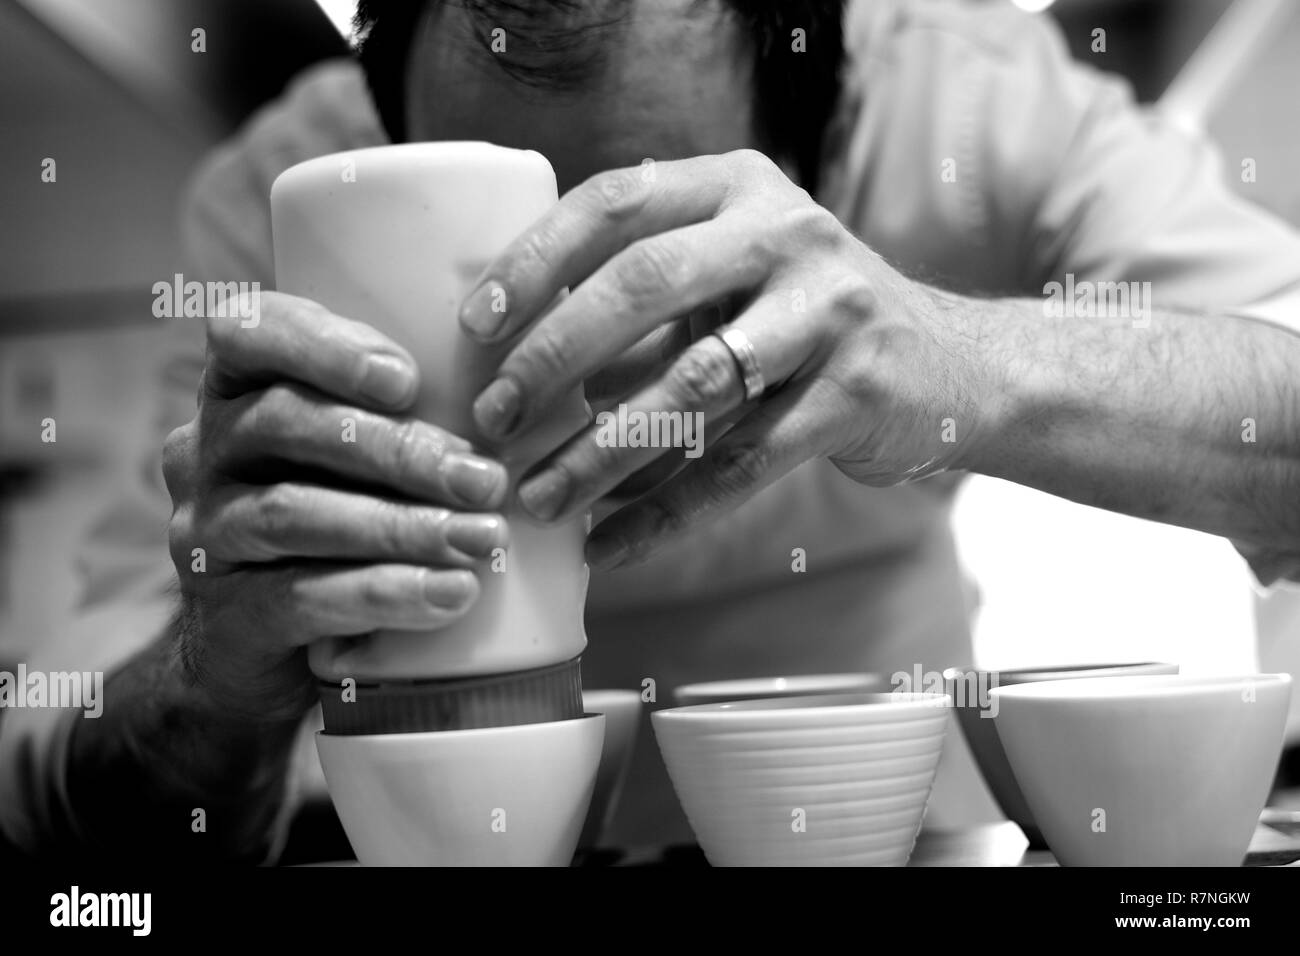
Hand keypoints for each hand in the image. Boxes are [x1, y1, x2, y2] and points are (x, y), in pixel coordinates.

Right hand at [163, 291, 508, 721]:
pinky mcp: (225, 616)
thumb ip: (403, 415)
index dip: (322, 346)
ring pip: (292, 513)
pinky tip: (449, 595)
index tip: (408, 379)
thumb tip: (515, 405)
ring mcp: (207, 534)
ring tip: (480, 538)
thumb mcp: (360, 455)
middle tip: (486, 480)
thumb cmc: (344, 519)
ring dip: (399, 526)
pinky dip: (382, 594)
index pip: (248, 331)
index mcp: (237, 388)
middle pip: (286, 424)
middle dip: (397, 450)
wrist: (271, 655)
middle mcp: (204, 451)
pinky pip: (299, 598)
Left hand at [458, 150, 995, 568]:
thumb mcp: (738, 271)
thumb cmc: (808, 319)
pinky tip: (611, 546)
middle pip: (645, 282)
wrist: (951, 366)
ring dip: (602, 450)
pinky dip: (667, 513)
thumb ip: (649, 292)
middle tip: (496, 419)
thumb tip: (517, 353)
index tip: (476, 325)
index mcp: (738, 188)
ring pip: (692, 385)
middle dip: (554, 355)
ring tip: (541, 498)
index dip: (536, 261)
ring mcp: (829, 310)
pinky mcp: (854, 394)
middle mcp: (786, 233)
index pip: (615, 201)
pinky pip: (740, 466)